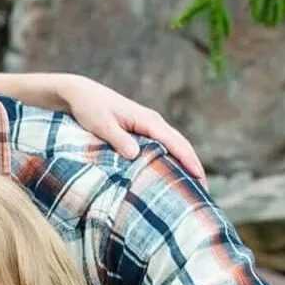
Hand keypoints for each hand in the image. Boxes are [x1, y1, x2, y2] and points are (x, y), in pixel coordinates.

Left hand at [42, 72, 206, 180]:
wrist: (81, 93)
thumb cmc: (89, 108)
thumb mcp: (101, 124)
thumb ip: (118, 139)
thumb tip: (136, 154)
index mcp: (147, 120)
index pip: (174, 142)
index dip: (188, 160)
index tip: (199, 178)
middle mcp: (153, 122)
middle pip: (181, 144)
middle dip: (194, 165)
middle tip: (204, 190)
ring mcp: (149, 126)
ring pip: (175, 145)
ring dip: (186, 163)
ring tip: (194, 187)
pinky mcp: (142, 131)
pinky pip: (164, 145)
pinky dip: (173, 159)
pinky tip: (173, 174)